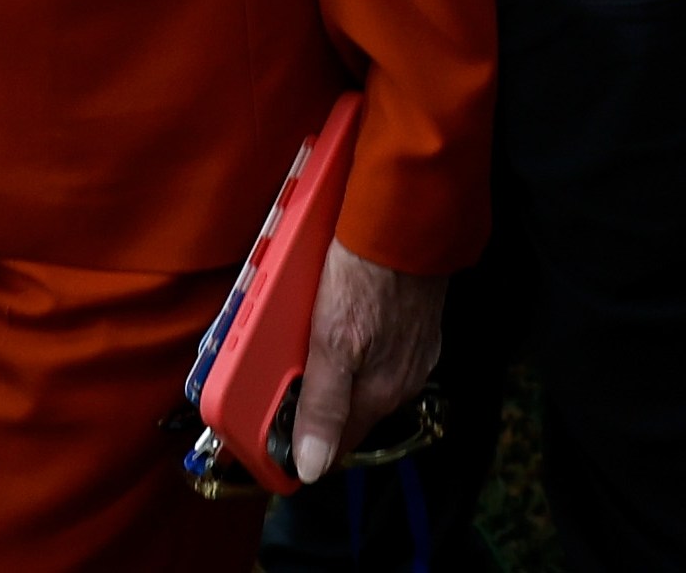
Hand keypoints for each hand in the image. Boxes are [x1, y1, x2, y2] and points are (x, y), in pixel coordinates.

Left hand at [288, 238, 445, 482]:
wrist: (408, 220)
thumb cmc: (368, 273)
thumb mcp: (332, 340)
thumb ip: (323, 403)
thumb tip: (312, 465)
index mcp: (380, 393)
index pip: (337, 443)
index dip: (304, 441)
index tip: (272, 432)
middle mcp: (400, 381)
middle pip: (348, 408)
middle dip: (314, 398)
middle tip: (279, 375)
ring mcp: (410, 351)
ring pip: (362, 376)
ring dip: (334, 369)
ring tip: (302, 343)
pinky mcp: (413, 323)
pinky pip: (377, 347)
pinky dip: (354, 342)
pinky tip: (338, 318)